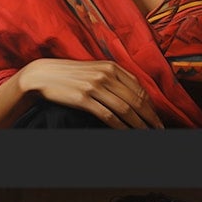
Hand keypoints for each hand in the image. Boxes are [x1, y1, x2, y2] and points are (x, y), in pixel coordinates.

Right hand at [15, 58, 165, 128]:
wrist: (43, 75)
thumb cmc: (70, 74)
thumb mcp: (94, 69)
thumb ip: (113, 77)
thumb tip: (134, 94)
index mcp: (111, 66)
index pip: (139, 88)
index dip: (151, 105)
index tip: (156, 117)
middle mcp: (105, 74)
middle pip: (136, 99)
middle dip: (150, 117)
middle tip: (158, 130)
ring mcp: (94, 86)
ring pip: (125, 109)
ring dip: (139, 124)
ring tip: (147, 135)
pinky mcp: (83, 99)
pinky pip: (108, 116)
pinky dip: (121, 127)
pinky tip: (127, 134)